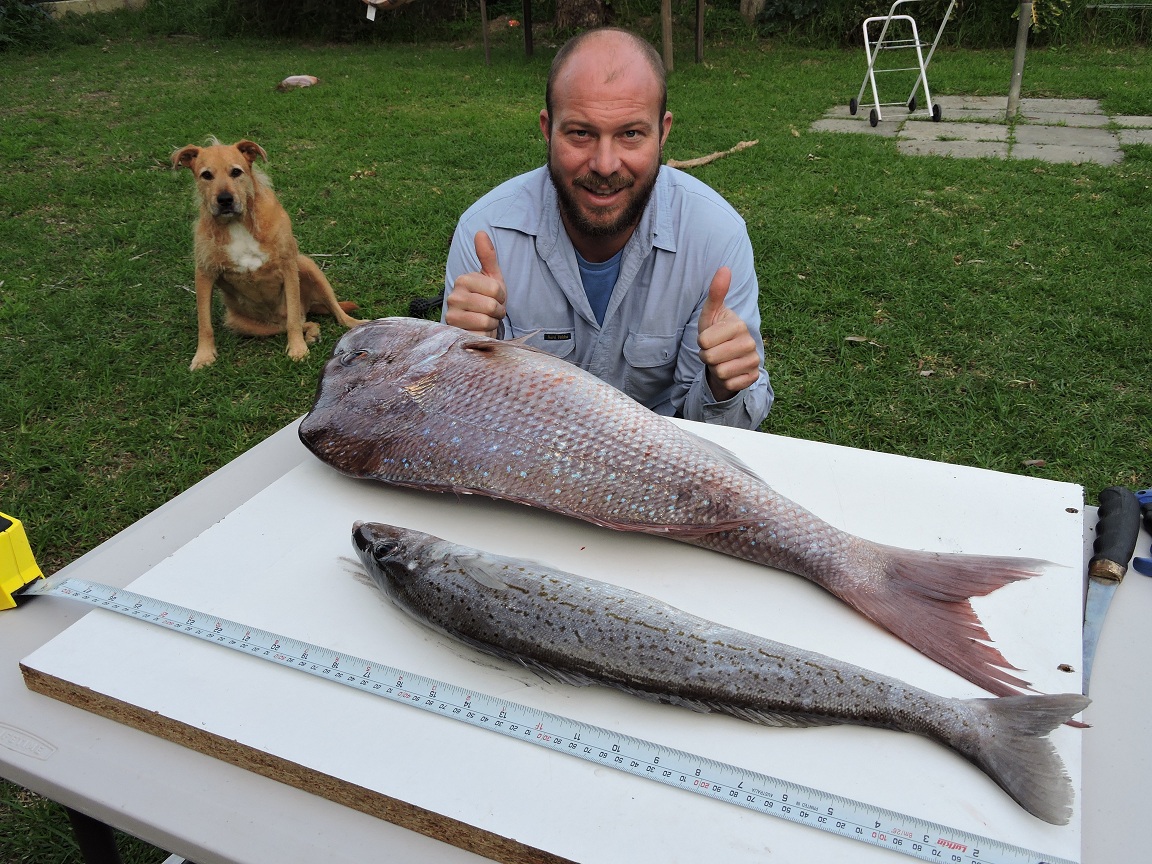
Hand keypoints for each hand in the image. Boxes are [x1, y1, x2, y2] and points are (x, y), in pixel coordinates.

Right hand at [445, 231, 506, 337]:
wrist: (479, 326)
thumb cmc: (488, 300)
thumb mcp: (492, 278)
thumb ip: (487, 256)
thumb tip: (480, 232)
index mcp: (463, 280)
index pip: (496, 289)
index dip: (501, 297)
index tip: (494, 298)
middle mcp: (454, 296)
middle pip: (491, 305)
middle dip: (498, 311)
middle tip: (491, 311)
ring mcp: (452, 315)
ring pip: (486, 319)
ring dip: (493, 322)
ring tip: (486, 320)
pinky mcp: (455, 333)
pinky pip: (481, 332)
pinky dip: (486, 333)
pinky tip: (479, 330)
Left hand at [697, 267, 760, 400]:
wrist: (727, 358)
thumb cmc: (716, 334)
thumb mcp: (711, 314)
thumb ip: (716, 293)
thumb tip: (724, 268)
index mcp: (739, 325)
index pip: (704, 341)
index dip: (701, 343)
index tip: (709, 339)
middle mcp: (750, 341)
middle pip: (711, 358)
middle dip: (706, 357)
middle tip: (713, 351)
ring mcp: (754, 360)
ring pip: (720, 372)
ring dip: (715, 369)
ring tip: (721, 361)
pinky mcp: (753, 377)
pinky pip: (730, 384)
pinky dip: (725, 381)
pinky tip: (730, 372)